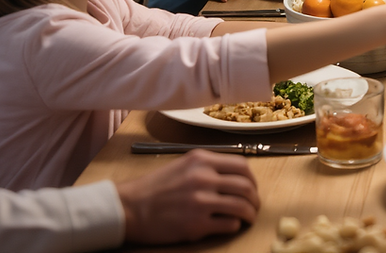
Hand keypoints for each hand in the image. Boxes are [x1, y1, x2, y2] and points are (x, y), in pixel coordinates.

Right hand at [118, 150, 258, 243]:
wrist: (130, 208)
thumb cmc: (155, 187)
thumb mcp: (184, 165)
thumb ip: (209, 167)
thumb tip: (234, 176)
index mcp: (202, 160)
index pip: (242, 165)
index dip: (253, 178)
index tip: (253, 187)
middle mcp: (205, 178)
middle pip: (245, 186)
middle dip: (255, 198)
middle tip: (255, 205)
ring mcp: (201, 202)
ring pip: (241, 206)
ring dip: (249, 213)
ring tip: (249, 218)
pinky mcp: (196, 224)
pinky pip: (228, 224)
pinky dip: (234, 225)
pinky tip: (231, 225)